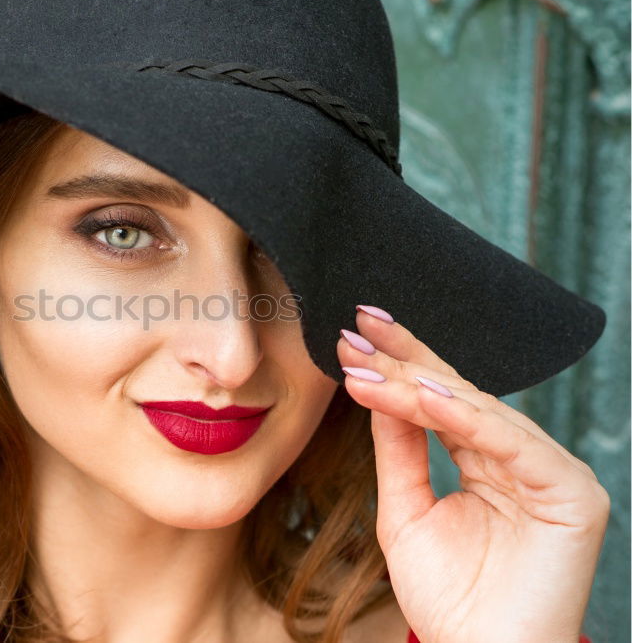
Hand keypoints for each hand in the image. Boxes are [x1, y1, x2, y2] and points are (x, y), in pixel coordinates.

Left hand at [337, 306, 609, 642]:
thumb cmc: (448, 595)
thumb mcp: (406, 509)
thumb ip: (398, 450)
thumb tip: (375, 388)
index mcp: (488, 460)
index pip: (440, 399)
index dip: (399, 365)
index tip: (353, 335)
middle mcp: (522, 458)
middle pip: (459, 393)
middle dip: (404, 360)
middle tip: (358, 328)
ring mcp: (550, 472)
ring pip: (478, 411)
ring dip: (419, 384)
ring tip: (371, 363)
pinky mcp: (572, 492)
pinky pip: (512, 443)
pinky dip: (466, 417)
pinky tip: (424, 394)